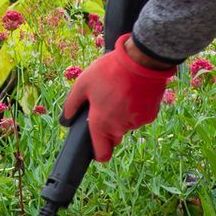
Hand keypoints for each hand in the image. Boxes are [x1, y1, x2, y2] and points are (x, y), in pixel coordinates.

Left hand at [61, 35, 176, 161]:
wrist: (140, 61)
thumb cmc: (108, 71)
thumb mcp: (83, 83)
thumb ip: (71, 104)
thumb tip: (65, 119)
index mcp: (101, 124)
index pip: (102, 154)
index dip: (99, 153)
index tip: (97, 144)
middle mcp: (119, 128)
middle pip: (114, 137)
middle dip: (110, 127)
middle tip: (108, 104)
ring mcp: (136, 123)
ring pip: (127, 125)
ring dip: (123, 116)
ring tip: (121, 93)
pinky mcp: (150, 115)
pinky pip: (140, 117)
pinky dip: (136, 109)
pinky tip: (134, 92)